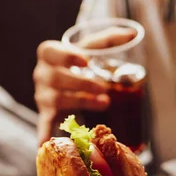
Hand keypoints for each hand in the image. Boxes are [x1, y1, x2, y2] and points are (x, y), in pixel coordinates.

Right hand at [34, 27, 136, 144]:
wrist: (66, 79)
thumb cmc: (79, 61)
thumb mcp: (90, 48)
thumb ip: (109, 40)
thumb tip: (134, 33)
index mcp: (49, 54)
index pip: (50, 52)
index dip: (66, 56)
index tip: (86, 61)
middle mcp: (42, 74)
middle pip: (56, 78)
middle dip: (82, 84)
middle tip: (104, 88)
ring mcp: (43, 95)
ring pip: (58, 99)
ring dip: (82, 102)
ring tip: (105, 102)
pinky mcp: (47, 113)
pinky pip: (44, 123)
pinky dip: (44, 132)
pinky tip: (46, 142)